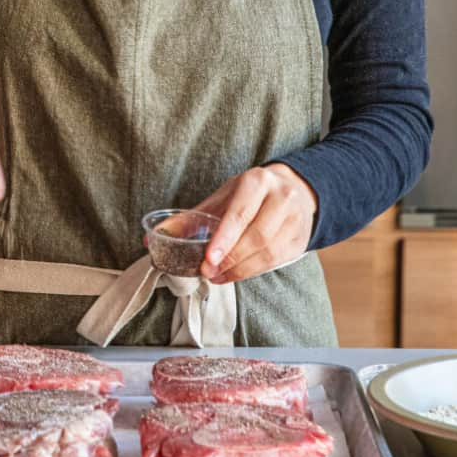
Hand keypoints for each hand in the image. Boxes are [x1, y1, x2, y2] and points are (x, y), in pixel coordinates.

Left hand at [193, 163, 317, 283]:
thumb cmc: (251, 194)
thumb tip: (155, 236)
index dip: (224, 239)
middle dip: (230, 259)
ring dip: (240, 270)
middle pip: (257, 236)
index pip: (240, 213)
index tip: (208, 259)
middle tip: (208, 271)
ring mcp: (295, 219)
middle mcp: (281, 197)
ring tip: (219, 275)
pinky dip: (253, 271)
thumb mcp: (224, 197)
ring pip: (269, 252)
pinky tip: (236, 274)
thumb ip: (192, 218)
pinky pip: (277, 261)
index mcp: (257, 181)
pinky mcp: (301, 239)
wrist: (294, 189)